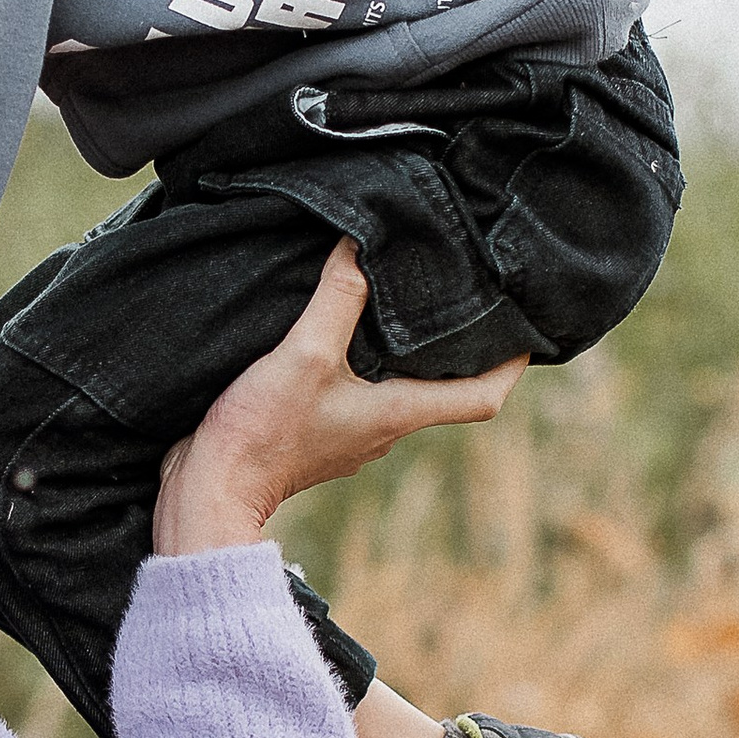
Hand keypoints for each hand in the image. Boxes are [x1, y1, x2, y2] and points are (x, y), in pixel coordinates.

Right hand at [153, 240, 525, 557]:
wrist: (209, 491)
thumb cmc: (261, 434)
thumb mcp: (302, 356)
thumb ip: (336, 301)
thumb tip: (360, 247)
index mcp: (398, 414)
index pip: (481, 397)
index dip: (511, 366)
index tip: (529, 333)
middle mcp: (385, 429)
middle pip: (443, 387)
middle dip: (458, 346)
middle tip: (468, 295)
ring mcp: (353, 435)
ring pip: (399, 388)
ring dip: (408, 352)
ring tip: (406, 301)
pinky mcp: (319, 433)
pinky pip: (359, 393)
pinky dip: (366, 363)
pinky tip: (345, 331)